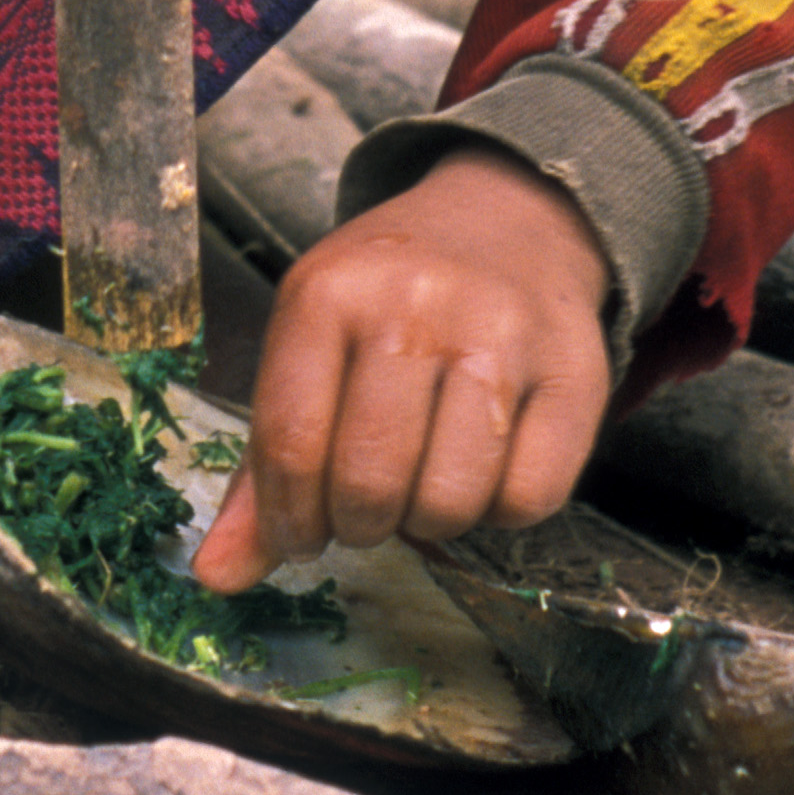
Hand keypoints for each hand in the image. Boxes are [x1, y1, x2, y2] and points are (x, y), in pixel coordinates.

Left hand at [190, 147, 611, 588]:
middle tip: (367, 507)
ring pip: (450, 501)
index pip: (290, 443)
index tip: (298, 537)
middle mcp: (415, 306)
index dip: (287, 520)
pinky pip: (529, 498)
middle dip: (359, 524)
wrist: (510, 219)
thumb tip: (219, 575)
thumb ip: (265, 460)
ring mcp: (501, 337)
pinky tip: (484, 469)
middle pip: (368, 481)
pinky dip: (499, 511)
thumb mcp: (311, 344)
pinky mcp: (575, 373)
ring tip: (424, 482)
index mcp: (328, 292)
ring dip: (429, 521)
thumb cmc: (392, 299)